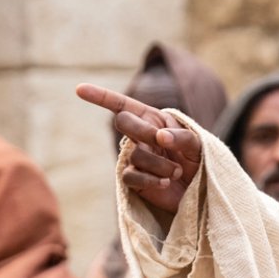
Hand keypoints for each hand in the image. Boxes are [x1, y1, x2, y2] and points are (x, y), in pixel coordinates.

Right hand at [75, 83, 203, 217]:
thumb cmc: (198, 159)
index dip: (100, 96)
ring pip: (135, 153)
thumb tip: (160, 137)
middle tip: (163, 142)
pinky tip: (165, 183)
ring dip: (160, 164)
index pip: (121, 104)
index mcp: (151, 118)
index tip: (79, 89)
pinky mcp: (134, 180)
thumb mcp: (197, 143)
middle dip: (143, 130)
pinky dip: (151, 179)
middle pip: (123, 122)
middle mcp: (139, 135)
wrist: (199, 188)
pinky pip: (132, 176)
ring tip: (176, 172)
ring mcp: (134, 157)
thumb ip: (181, 136)